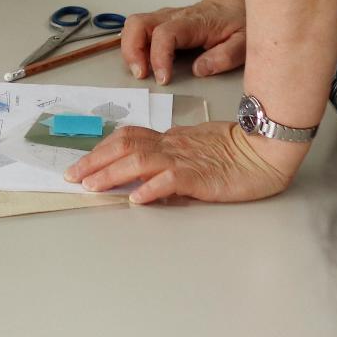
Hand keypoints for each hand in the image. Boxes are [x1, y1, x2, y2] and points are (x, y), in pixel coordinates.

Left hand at [66, 121, 297, 204]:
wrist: (265, 150)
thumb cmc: (235, 150)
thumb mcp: (194, 149)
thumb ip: (169, 157)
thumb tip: (144, 175)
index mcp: (169, 138)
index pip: (126, 138)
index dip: (100, 150)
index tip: (80, 164)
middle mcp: (171, 145)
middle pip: (123, 146)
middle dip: (93, 161)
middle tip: (72, 176)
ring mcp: (184, 159)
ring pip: (138, 160)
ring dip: (111, 174)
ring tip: (91, 186)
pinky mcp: (200, 176)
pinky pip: (170, 179)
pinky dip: (150, 188)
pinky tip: (136, 198)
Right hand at [119, 0, 246, 84]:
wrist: (231, 2)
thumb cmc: (236, 21)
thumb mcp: (243, 42)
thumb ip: (225, 57)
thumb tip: (199, 69)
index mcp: (193, 22)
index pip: (165, 34)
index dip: (159, 57)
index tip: (163, 79)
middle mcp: (173, 16)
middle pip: (138, 24)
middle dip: (132, 51)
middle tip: (140, 74)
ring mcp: (163, 17)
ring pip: (132, 25)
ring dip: (129, 49)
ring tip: (139, 71)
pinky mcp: (158, 21)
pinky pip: (136, 30)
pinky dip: (132, 46)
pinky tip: (141, 62)